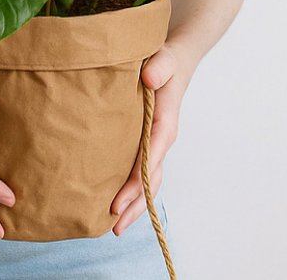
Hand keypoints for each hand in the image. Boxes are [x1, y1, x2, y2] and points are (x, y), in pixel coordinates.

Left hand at [110, 42, 194, 234]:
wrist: (173, 62)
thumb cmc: (166, 61)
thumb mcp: (164, 59)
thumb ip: (158, 67)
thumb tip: (149, 78)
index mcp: (165, 123)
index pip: (151, 157)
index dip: (136, 181)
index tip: (118, 200)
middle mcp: (162, 139)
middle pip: (152, 179)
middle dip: (135, 204)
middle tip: (113, 226)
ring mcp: (155, 144)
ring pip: (148, 181)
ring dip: (134, 204)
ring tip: (114, 227)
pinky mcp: (146, 143)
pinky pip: (141, 171)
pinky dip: (132, 191)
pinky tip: (115, 204)